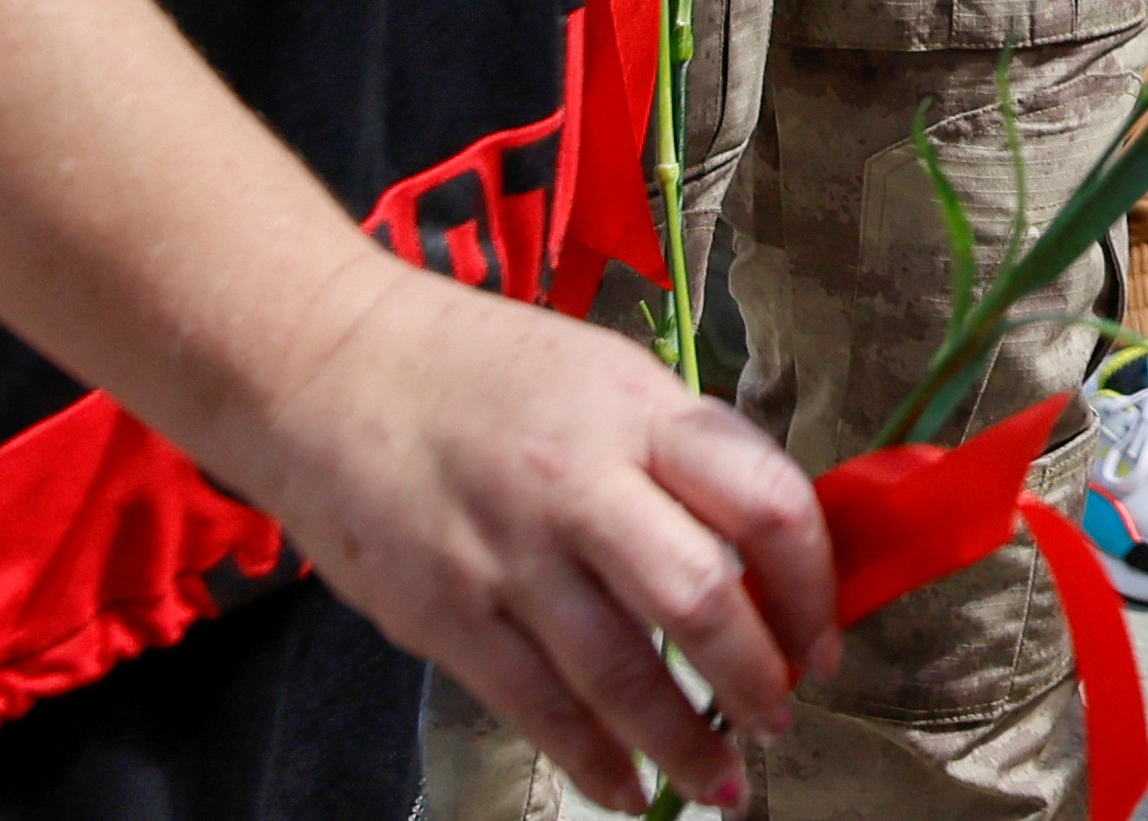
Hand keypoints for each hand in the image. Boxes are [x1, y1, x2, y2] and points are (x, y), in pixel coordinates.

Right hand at [218, 259, 838, 812]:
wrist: (326, 367)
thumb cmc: (476, 370)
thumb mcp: (602, 378)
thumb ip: (675, 456)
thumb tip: (759, 546)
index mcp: (638, 413)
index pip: (765, 501)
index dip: (812, 584)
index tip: (822, 634)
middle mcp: (579, 482)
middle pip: (701, 596)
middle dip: (758, 675)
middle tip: (781, 712)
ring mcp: (508, 554)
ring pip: (621, 672)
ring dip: (685, 742)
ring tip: (723, 782)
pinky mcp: (444, 614)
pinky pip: (537, 707)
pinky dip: (592, 759)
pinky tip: (626, 786)